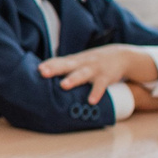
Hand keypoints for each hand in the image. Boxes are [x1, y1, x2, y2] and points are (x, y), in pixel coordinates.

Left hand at [38, 43, 154, 103]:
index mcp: (73, 60)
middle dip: (54, 69)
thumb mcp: (77, 61)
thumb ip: (61, 66)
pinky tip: (91, 101)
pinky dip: (96, 93)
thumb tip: (39, 73)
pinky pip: (100, 85)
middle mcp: (81, 63)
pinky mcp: (106, 77)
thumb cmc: (91, 62)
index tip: (37, 69)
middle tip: (43, 73)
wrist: (120, 56)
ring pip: (82, 74)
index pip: (58, 61)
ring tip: (63, 85)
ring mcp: (94, 69)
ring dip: (73, 79)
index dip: (48, 65)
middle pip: (66, 65)